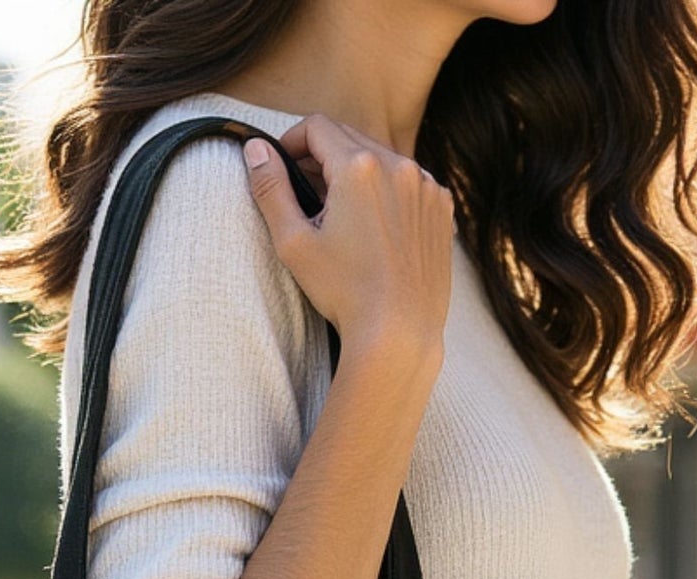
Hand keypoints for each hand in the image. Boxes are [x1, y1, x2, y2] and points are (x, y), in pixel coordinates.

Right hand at [242, 114, 452, 371]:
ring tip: (341, 215)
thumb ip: (271, 190)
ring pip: (381, 160)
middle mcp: (398, 165)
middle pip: (350, 139)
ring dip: (356, 175)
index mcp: (358, 166)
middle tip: (306, 194)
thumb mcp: (294, 243)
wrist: (399, 333)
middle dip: (323, 158)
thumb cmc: (345, 293)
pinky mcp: (441, 207)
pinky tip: (374, 229)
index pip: (317, 127)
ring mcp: (425, 185)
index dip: (292, 141)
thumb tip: (255, 149)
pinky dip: (387, 193)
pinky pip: (408, 183)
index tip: (282, 165)